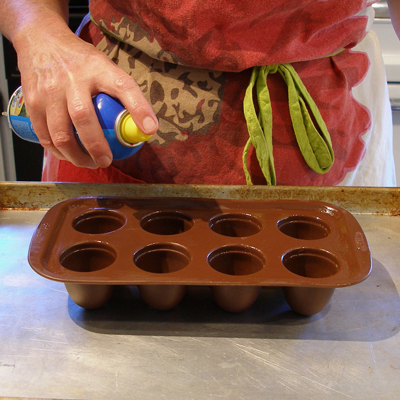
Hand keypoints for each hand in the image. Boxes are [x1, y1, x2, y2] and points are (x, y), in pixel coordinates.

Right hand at [13, 16, 157, 168]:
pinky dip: (58, 152)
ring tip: (89, 163)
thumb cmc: (81, 62)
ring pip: (61, 134)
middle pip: (84, 118)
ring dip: (77, 156)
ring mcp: (49, 91)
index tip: (149, 129)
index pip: (123, 86)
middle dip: (97, 146)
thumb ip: (122, 92)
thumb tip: (145, 127)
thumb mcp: (104, 66)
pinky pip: (45, 136)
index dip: (138, 108)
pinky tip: (69, 155)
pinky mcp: (31, 102)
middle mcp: (72, 79)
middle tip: (106, 161)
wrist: (40, 40)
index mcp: (97, 68)